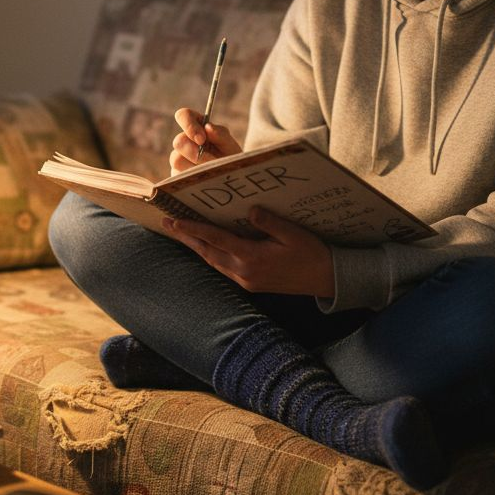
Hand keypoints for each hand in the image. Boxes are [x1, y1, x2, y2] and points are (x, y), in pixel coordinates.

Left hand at [162, 206, 334, 298]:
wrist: (328, 280)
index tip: (173, 220)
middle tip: (166, 224)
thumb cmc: (313, 253)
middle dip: (186, 238)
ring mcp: (246, 281)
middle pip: (207, 253)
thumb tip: (249, 210)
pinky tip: (206, 246)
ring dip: (196, 247)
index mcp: (252, 258)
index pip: (215, 240)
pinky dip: (211, 255)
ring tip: (180, 232)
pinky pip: (224, 268)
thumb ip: (269, 222)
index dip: (193, 229)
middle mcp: (244, 272)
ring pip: (213, 262)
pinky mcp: (252, 284)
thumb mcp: (293, 233)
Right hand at [170, 107, 242, 174]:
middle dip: (195, 152)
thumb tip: (208, 127)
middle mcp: (185, 140)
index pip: (183, 115)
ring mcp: (179, 158)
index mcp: (197, 126)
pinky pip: (178, 176)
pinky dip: (194, 178)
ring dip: (196, 167)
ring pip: (176, 160)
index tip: (202, 139)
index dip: (189, 125)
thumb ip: (221, 135)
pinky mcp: (176, 174)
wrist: (231, 178)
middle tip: (211, 161)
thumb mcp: (230, 146)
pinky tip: (205, 180)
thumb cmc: (230, 158)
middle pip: (178, 141)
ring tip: (212, 172)